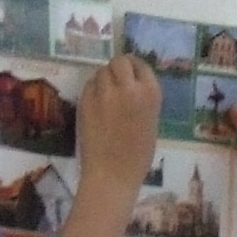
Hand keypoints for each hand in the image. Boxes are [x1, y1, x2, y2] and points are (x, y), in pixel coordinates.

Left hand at [74, 53, 163, 188]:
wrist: (113, 174)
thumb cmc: (138, 155)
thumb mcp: (151, 121)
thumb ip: (142, 98)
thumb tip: (132, 83)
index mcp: (150, 93)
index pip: (140, 65)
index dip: (134, 69)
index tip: (130, 76)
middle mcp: (128, 87)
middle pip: (119, 61)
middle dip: (117, 69)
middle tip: (116, 82)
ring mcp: (105, 93)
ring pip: (101, 72)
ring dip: (103, 80)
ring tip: (105, 96)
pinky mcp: (85, 101)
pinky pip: (89, 85)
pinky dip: (92, 91)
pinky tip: (95, 106)